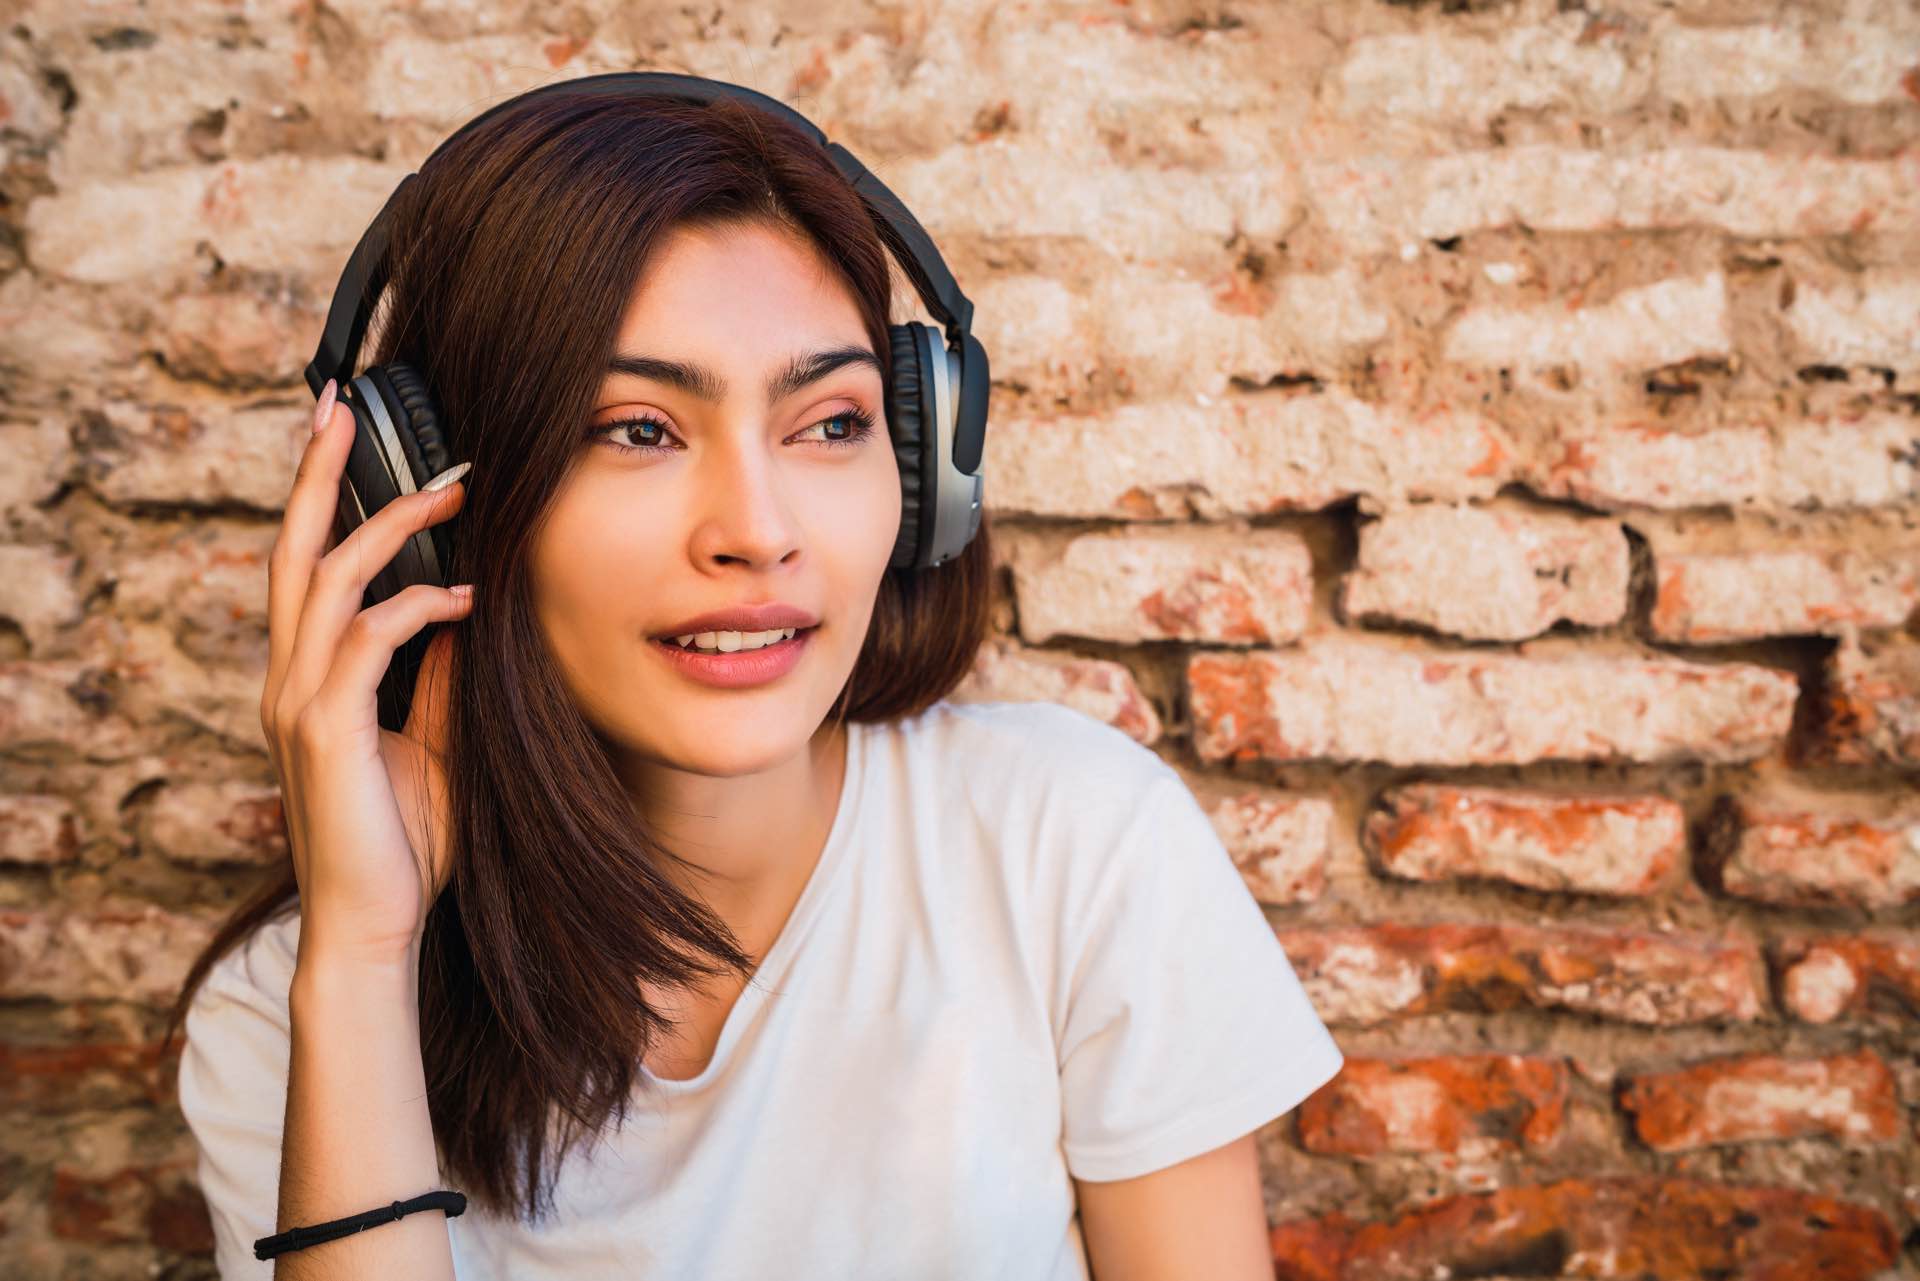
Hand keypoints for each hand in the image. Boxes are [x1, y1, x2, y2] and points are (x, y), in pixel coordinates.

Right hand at [261, 379, 471, 964]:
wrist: (374, 923)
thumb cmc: (407, 839)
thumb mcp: (439, 736)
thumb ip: (442, 672)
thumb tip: (468, 605)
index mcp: (311, 676)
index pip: (310, 566)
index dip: (325, 499)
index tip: (355, 439)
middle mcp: (291, 678)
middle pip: (293, 550)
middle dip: (318, 473)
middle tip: (341, 406)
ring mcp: (299, 702)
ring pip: (327, 581)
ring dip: (388, 525)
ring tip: (451, 490)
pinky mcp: (324, 730)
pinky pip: (365, 643)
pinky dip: (416, 609)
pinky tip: (466, 598)